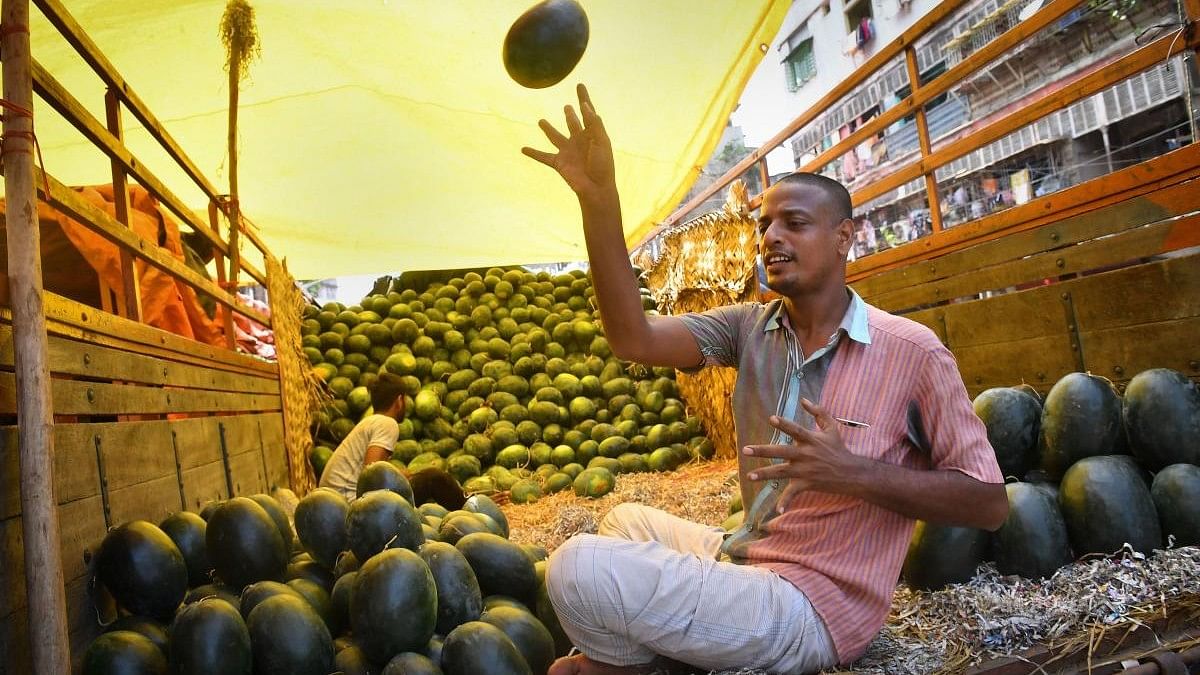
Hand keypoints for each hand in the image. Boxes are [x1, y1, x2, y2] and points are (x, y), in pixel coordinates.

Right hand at [522, 84, 615, 201]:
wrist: (596, 188)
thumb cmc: (603, 165)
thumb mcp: (601, 141)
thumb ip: (594, 123)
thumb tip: (585, 105)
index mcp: (592, 134)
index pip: (588, 112)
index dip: (584, 98)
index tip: (580, 85)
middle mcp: (579, 140)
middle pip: (573, 122)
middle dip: (570, 114)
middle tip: (567, 107)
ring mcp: (568, 151)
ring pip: (555, 136)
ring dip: (548, 129)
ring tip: (541, 121)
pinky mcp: (558, 162)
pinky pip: (543, 156)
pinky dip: (533, 153)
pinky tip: (523, 149)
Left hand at [742, 398, 864, 512]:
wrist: (852, 473)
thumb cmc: (839, 449)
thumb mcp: (832, 428)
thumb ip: (819, 412)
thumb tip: (804, 400)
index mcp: (811, 440)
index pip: (796, 430)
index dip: (784, 424)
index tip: (771, 418)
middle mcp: (806, 454)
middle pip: (782, 452)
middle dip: (763, 451)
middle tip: (746, 450)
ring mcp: (806, 470)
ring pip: (782, 472)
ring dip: (765, 474)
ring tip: (749, 476)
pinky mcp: (808, 484)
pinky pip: (794, 493)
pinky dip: (786, 502)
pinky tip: (777, 510)